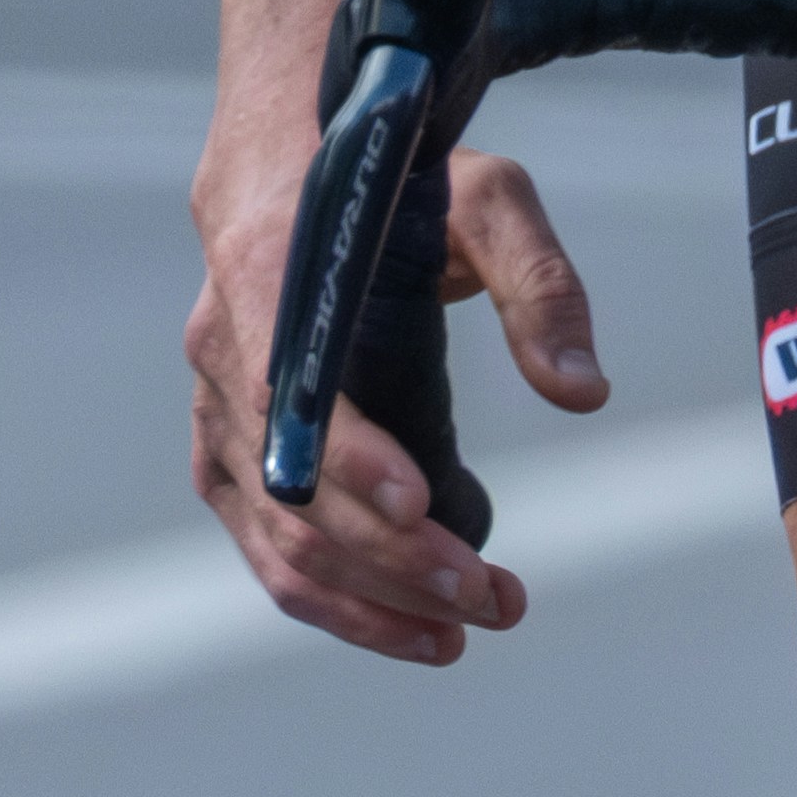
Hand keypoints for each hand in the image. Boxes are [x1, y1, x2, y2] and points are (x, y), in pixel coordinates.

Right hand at [182, 121, 605, 666]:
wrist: (295, 167)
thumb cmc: (401, 179)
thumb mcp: (490, 196)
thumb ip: (542, 284)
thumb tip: (583, 394)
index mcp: (272, 272)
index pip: (294, 387)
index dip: (350, 457)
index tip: (425, 506)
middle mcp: (222, 350)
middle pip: (295, 487)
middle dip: (395, 557)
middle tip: (496, 597)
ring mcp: (213, 411)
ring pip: (277, 538)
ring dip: (372, 600)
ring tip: (470, 628)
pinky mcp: (226, 456)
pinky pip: (267, 548)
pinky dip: (336, 602)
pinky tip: (414, 629)